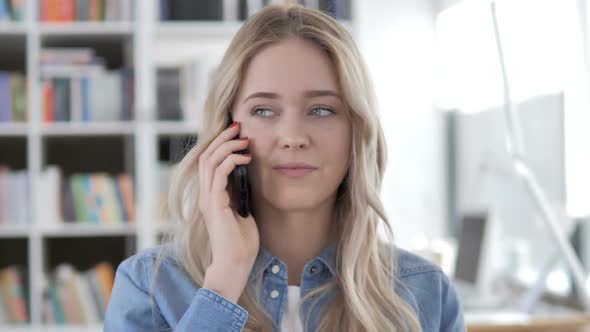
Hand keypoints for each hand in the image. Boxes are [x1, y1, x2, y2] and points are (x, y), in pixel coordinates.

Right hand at [197, 121, 259, 301]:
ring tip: (244, 138)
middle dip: (222, 138)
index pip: (210, 162)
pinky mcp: (215, 204)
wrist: (235, 263)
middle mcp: (205, 194)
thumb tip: (248, 176)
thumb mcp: (242, 210)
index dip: (221, 144)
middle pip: (207, 155)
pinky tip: (246, 158)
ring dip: (227, 146)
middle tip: (238, 125)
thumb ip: (240, 193)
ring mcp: (208, 198)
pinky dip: (232, 161)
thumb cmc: (241, 241)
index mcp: (211, 195)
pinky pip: (219, 174)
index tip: (238, 133)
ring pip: (210, 161)